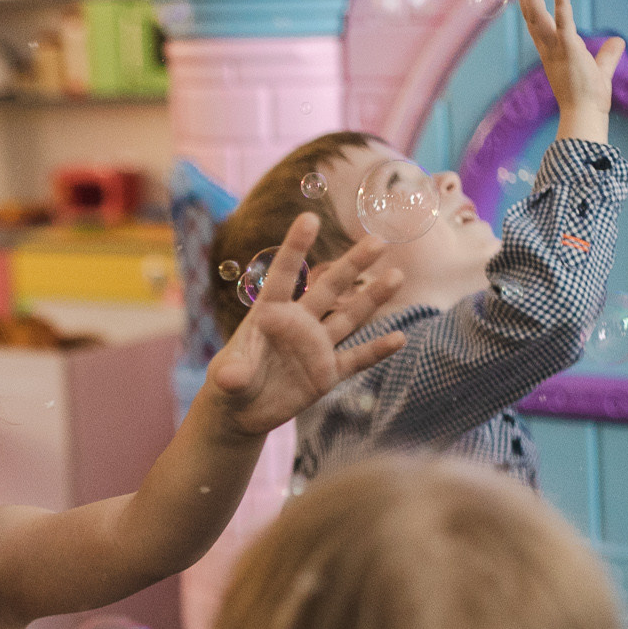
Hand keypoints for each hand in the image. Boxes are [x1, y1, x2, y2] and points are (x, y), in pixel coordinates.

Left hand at [205, 214, 407, 436]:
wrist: (242, 410)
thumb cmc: (230, 383)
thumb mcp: (227, 379)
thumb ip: (233, 374)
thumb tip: (231, 378)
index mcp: (270, 314)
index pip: (285, 275)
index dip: (296, 247)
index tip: (309, 218)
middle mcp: (298, 323)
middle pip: (329, 287)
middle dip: (353, 264)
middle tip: (377, 240)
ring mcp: (316, 346)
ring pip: (349, 316)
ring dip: (372, 298)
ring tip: (397, 276)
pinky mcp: (327, 373)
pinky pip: (356, 359)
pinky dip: (377, 350)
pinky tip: (400, 339)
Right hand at [516, 0, 623, 142]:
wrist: (585, 116)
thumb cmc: (589, 99)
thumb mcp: (600, 69)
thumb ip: (608, 54)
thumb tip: (619, 41)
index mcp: (552, 52)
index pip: (537, 23)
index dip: (530, 3)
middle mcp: (548, 48)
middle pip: (531, 14)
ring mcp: (556, 49)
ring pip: (537, 15)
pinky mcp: (569, 49)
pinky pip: (564, 22)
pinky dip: (562, 3)